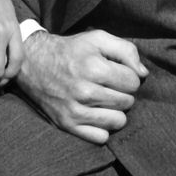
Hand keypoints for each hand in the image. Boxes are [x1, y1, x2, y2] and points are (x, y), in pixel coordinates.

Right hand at [14, 29, 146, 143]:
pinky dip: (101, 127)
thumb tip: (143, 74)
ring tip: (102, 100)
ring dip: (114, 111)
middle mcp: (84, 91)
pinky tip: (94, 113)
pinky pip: (101, 137)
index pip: (133, 82)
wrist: (31, 63)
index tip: (115, 72)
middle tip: (107, 85)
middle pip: (127, 102)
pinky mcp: (67, 124)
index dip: (127, 76)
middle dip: (121, 93)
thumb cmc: (69, 50)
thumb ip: (126, 50)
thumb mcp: (97, 38)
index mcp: (93, 67)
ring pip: (118, 121)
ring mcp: (74, 110)